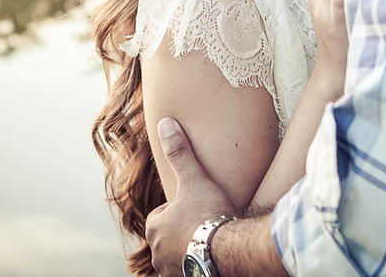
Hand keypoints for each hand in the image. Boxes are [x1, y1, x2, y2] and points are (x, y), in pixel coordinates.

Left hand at [146, 117, 236, 275]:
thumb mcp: (194, 178)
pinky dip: (198, 264)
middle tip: (206, 223)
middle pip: (169, 235)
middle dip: (184, 230)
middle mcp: (157, 252)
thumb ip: (179, 153)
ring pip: (177, 255)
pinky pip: (189, 270)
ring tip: (210, 240)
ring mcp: (170, 270)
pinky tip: (213, 257)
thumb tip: (165, 123)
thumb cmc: (209, 213)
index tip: (198, 207)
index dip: (181, 208)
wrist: (230, 250)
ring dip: (190, 248)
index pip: (163, 214)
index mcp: (154, 228)